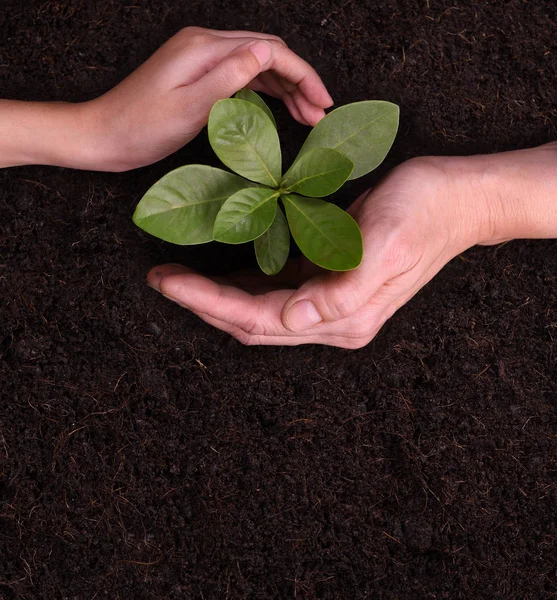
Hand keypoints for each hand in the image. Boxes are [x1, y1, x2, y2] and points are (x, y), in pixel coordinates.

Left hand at [87, 27, 332, 170]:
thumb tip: (267, 52)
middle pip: (268, 54)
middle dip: (300, 81)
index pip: (269, 51)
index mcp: (204, 48)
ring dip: (287, 87)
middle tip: (320, 113)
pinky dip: (267, 91)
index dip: (303, 74)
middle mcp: (205, 45)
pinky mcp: (199, 75)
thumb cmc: (141, 128)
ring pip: (259, 65)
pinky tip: (281, 108)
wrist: (105, 136)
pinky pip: (242, 76)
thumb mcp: (189, 107)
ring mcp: (202, 59)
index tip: (323, 102)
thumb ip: (229, 77)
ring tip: (308, 116)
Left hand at [146, 143, 556, 347]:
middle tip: (161, 280)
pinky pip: (275, 294)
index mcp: (344, 316)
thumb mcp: (386, 246)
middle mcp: (333, 320)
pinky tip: (222, 273)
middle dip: (203, 303)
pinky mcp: (331, 283)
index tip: (169, 282)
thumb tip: (295, 319)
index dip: (210, 302)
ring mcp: (331, 305)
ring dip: (216, 297)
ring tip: (178, 277)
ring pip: (258, 312)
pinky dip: (243, 286)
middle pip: (251, 323)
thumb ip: (341, 292)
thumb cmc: (423, 213)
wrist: (456, 200)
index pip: (260, 319)